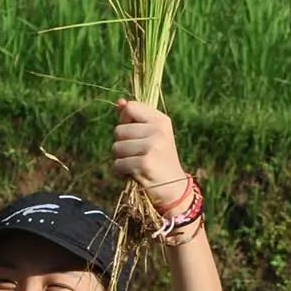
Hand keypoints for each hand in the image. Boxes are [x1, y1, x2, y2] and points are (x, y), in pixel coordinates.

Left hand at [111, 100, 191, 214]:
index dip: (124, 120)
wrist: (174, 189)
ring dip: (121, 159)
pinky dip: (121, 172)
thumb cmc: (160, 160)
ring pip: (116, 147)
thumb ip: (135, 118)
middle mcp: (158, 131)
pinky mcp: (144, 163)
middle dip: (122, 144)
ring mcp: (152, 146)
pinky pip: (118, 164)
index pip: (130, 107)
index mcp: (161, 120)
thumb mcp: (152, 135)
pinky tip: (134, 174)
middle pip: (119, 130)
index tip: (134, 134)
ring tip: (137, 164)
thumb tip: (120, 102)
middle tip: (138, 154)